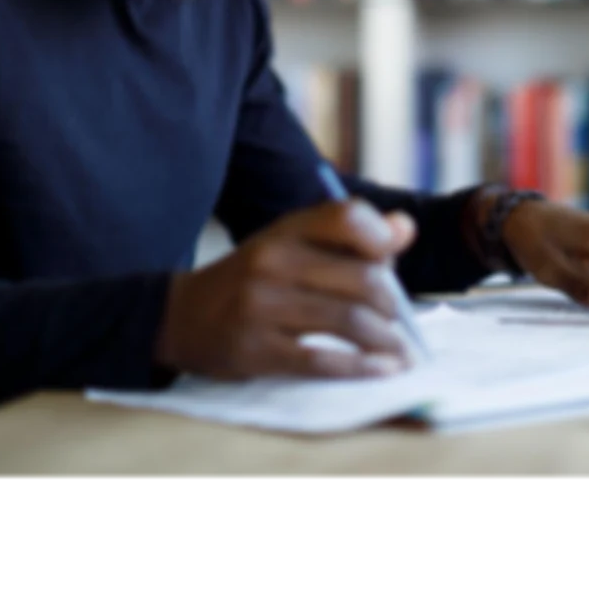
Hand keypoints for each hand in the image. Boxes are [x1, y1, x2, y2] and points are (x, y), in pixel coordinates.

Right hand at [155, 200, 419, 380]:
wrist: (180, 317)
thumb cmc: (254, 279)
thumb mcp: (292, 245)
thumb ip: (349, 237)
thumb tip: (407, 228)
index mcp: (286, 230)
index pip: (347, 217)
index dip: (381, 238)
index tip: (393, 263)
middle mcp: (273, 261)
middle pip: (361, 279)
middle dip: (392, 306)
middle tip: (400, 322)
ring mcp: (261, 306)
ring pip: (348, 321)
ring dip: (386, 341)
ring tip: (400, 353)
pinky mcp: (254, 349)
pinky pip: (320, 361)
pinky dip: (360, 368)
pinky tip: (381, 370)